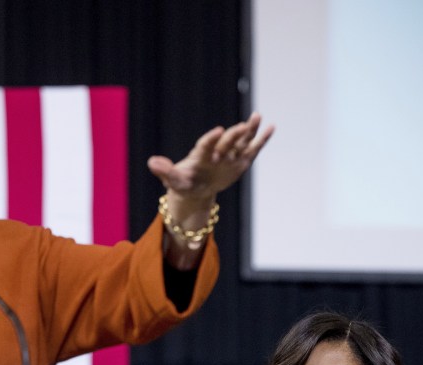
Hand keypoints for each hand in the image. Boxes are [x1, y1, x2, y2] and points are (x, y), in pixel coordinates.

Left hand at [147, 112, 273, 205]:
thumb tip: (151, 162)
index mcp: (200, 156)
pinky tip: (271, 127)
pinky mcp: (240, 161)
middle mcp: (216, 153)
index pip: (205, 145)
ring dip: (249, 130)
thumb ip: (164, 171)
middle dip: (233, 135)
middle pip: (226, 142)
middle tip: (242, 126)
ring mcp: (229, 156)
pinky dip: (261, 140)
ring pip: (241, 141)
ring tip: (258, 116)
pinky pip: (252, 149)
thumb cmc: (183, 183)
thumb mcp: (173, 180)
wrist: (195, 189)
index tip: (217, 131)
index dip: (211, 139)